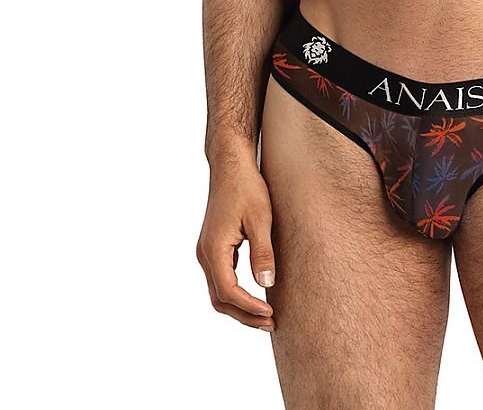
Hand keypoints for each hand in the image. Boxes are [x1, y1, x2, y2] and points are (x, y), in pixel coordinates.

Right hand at [196, 159, 277, 330]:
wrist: (231, 165)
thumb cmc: (247, 188)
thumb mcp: (261, 219)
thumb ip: (262, 252)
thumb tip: (266, 284)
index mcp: (214, 249)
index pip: (228, 291)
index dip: (249, 307)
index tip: (271, 314)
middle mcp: (205, 254)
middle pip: (220, 298)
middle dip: (244, 315)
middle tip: (270, 323)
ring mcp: (206, 251)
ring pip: (218, 291)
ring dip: (240, 307)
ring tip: (265, 315)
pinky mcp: (213, 247)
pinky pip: (221, 278)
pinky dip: (236, 293)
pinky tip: (255, 295)